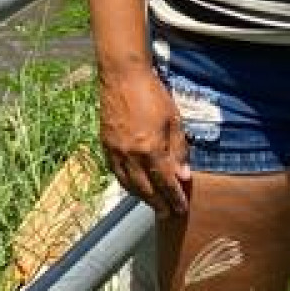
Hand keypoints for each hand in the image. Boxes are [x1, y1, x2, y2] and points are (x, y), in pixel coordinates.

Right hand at [98, 62, 192, 215]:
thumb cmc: (152, 94)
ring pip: (129, 184)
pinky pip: (116, 173)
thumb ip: (178, 150)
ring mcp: (116, 152)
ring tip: (153, 204)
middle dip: (159, 203)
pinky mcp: (105, 146)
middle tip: (168, 214)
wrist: (122, 76)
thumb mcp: (174, 120)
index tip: (182, 208)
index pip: (165, 182)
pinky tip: (134, 187)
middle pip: (146, 189)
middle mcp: (131, 155)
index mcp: (151, 149)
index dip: (175, 198)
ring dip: (142, 198)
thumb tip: (183, 175)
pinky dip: (126, 184)